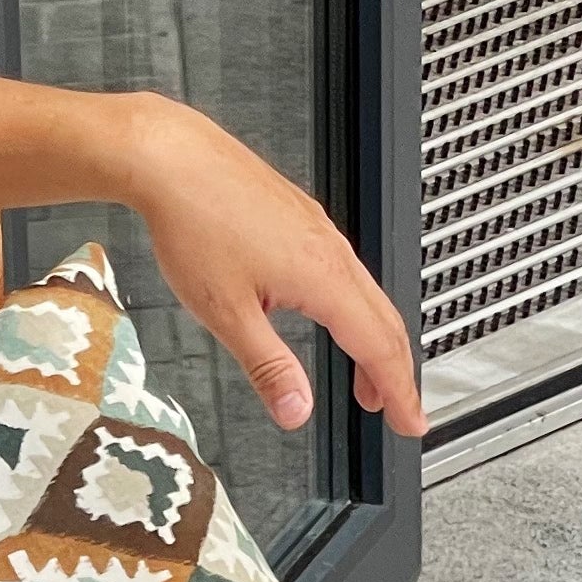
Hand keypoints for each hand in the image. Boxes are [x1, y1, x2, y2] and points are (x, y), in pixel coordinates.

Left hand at [125, 99, 424, 438]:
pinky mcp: (302, 219)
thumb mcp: (226, 313)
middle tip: (397, 411)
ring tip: (365, 380)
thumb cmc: (193, 222)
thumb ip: (267, 367)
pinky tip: (334, 319)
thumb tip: (295, 411)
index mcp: (323, 277)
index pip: (379, 347)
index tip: (411, 423)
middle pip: (386, 321)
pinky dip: (356, 309)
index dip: (400, 391)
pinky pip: (348, 272)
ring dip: (375, 341)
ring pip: (369, 295)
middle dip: (396, 372)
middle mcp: (331, 250)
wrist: (171, 159)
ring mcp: (319, 231)